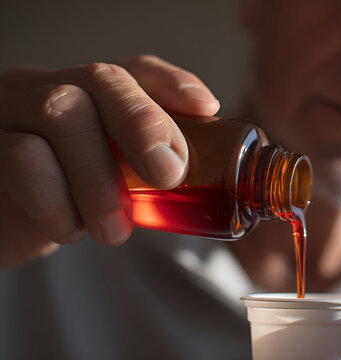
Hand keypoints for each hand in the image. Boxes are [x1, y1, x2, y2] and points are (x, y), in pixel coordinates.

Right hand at [0, 55, 219, 267]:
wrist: (4, 224)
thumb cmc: (69, 198)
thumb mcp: (117, 180)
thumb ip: (153, 169)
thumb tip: (216, 180)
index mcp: (90, 95)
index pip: (134, 71)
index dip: (172, 83)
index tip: (205, 109)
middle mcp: (52, 89)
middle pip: (101, 80)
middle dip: (143, 125)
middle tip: (167, 175)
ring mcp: (13, 112)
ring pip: (61, 113)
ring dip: (99, 179)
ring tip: (113, 228)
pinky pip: (22, 159)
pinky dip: (57, 202)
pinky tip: (70, 228)